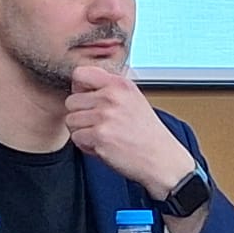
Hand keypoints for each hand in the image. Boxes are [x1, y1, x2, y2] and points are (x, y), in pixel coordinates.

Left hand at [65, 66, 197, 198]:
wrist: (162, 159)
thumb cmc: (147, 134)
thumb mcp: (133, 100)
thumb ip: (108, 90)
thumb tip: (79, 84)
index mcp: (120, 84)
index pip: (80, 73)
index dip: (78, 88)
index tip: (87, 98)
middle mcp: (112, 96)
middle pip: (71, 101)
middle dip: (81, 116)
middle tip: (101, 126)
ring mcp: (105, 115)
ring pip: (71, 121)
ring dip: (83, 132)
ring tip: (104, 136)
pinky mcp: (100, 135)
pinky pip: (76, 138)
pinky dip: (86, 146)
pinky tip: (104, 146)